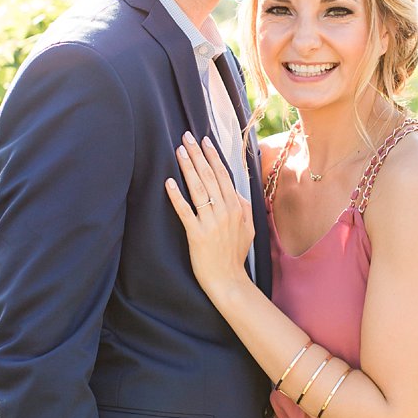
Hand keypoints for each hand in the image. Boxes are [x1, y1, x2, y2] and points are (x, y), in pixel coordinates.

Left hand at [164, 132, 254, 298]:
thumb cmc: (235, 255)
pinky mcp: (197, 234)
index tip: (205, 141)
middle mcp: (225, 211)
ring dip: (188, 168)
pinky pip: (186, 211)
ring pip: (199, 189)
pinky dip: (177, 196)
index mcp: (237, 207)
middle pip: (211, 177)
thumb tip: (236, 193)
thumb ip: (243, 208)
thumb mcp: (248, 229)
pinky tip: (169, 183)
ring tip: (179, 151)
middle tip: (187, 137)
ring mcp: (211, 222)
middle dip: (198, 155)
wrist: (228, 280)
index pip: (224, 176)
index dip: (213, 157)